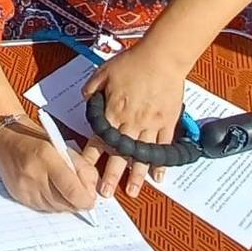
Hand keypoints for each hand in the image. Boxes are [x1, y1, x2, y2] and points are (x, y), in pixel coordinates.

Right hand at [0, 119, 97, 213]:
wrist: (6, 139)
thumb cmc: (37, 139)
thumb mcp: (64, 147)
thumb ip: (82, 168)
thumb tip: (91, 193)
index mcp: (47, 156)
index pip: (72, 190)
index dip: (85, 200)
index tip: (90, 200)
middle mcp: (33, 174)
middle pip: (64, 203)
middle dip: (77, 203)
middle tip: (80, 195)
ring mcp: (24, 187)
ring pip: (55, 209)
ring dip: (64, 204)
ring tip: (64, 190)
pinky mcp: (18, 196)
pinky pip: (43, 209)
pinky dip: (51, 203)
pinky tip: (51, 191)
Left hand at [82, 41, 188, 195]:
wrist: (162, 57)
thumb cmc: (133, 62)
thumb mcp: (104, 71)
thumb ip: (93, 88)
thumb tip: (85, 99)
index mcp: (113, 111)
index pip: (99, 138)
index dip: (91, 156)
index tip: (84, 172)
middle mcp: (130, 122)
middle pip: (119, 153)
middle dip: (111, 175)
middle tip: (105, 193)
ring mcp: (150, 124)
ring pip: (141, 155)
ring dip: (135, 175)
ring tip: (131, 192)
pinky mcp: (167, 123)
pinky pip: (163, 147)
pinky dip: (160, 163)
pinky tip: (158, 177)